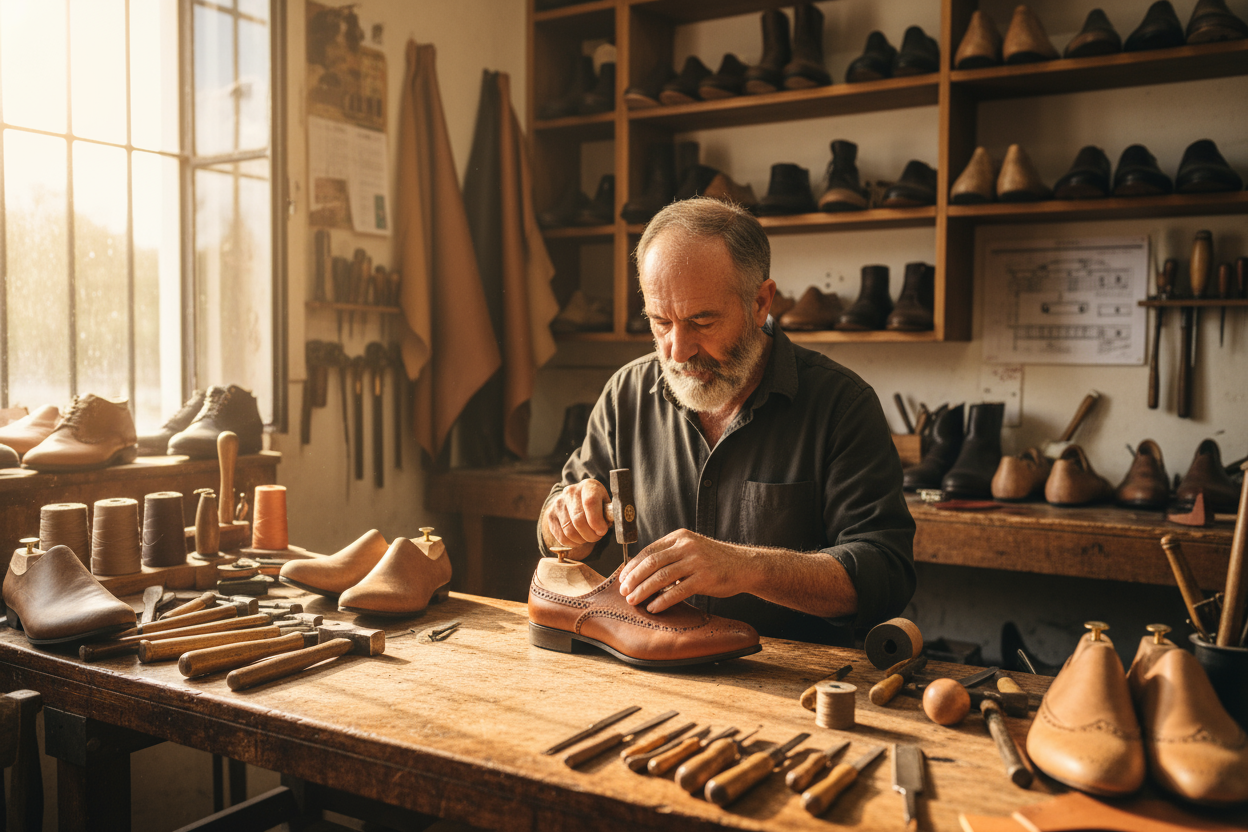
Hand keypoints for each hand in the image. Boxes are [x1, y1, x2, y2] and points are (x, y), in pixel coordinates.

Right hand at [544, 479, 610, 548]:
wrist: (576, 498)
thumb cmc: (596, 503)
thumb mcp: (606, 503)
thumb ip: (608, 513)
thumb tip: (604, 526)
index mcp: (588, 486)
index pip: (590, 503)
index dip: (597, 521)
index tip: (602, 531)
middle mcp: (570, 492)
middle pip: (579, 520)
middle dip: (591, 535)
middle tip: (597, 536)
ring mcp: (558, 503)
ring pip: (570, 531)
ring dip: (582, 540)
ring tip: (589, 537)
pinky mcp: (551, 515)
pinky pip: (562, 537)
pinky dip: (573, 543)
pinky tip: (579, 539)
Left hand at [618, 530, 755, 613]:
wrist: (744, 565)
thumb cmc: (714, 561)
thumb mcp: (691, 549)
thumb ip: (670, 556)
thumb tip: (643, 572)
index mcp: (679, 538)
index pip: (649, 551)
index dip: (633, 566)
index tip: (623, 579)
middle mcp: (686, 547)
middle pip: (652, 563)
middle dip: (634, 579)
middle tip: (624, 592)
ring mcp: (696, 562)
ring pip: (661, 577)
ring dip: (644, 590)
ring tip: (633, 601)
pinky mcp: (705, 578)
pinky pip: (678, 591)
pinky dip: (663, 600)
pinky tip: (653, 607)